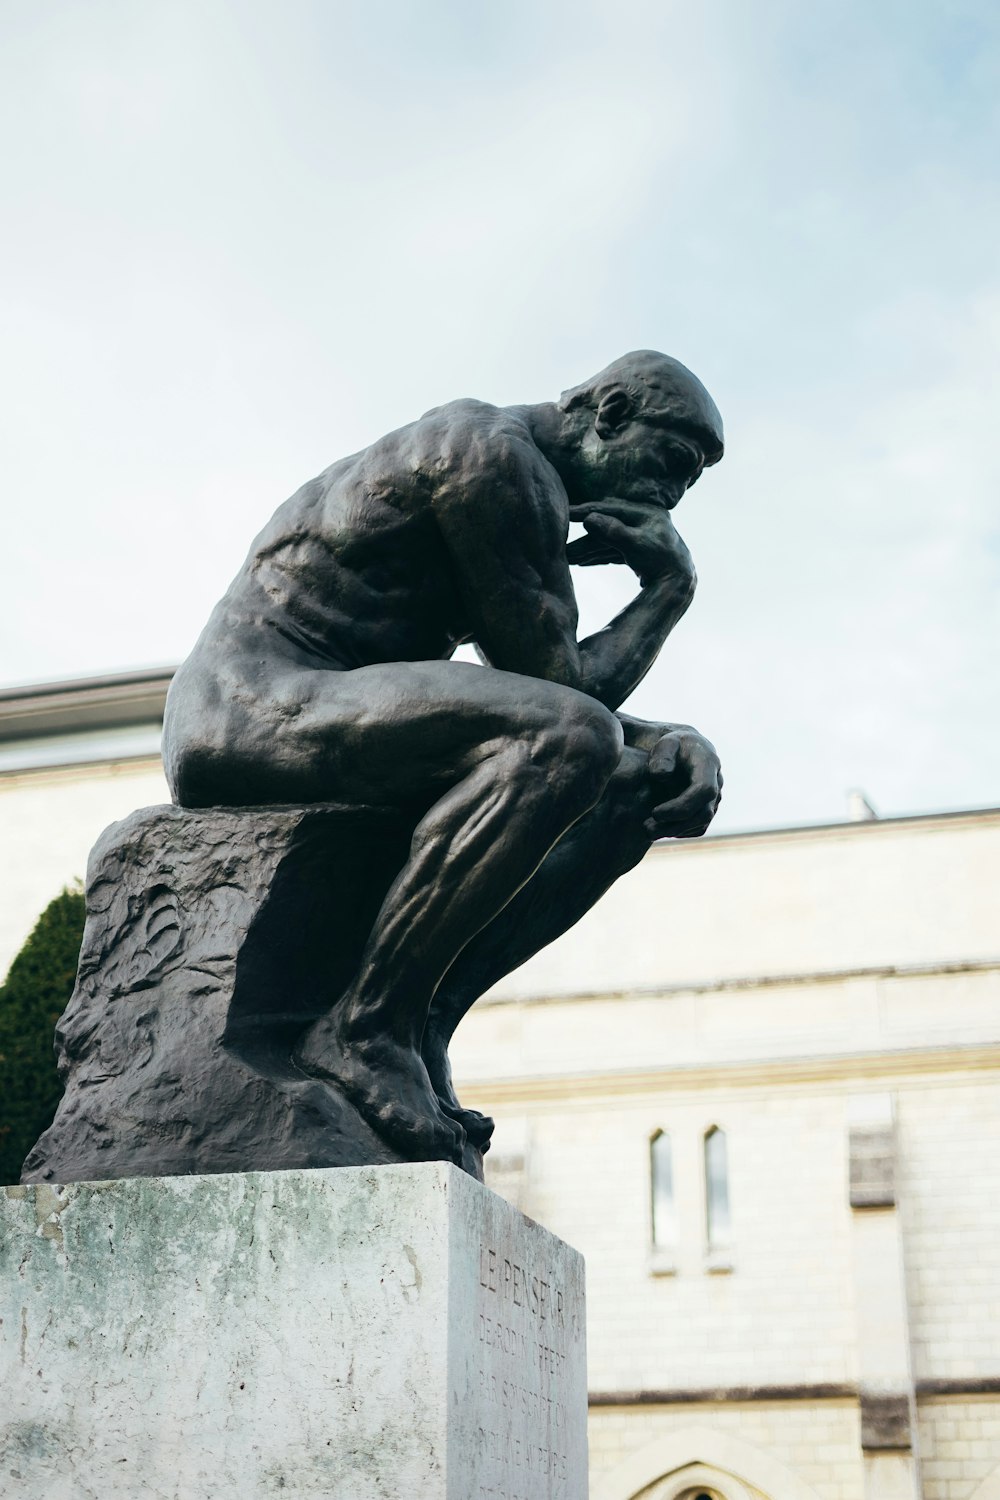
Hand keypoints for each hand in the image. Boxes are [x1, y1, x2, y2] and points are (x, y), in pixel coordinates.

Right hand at [566, 499, 695, 590]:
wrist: (679, 586)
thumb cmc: (661, 562)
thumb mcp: (635, 545)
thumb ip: (612, 531)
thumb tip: (589, 519)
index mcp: (646, 512)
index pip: (609, 508)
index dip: (586, 510)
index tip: (565, 512)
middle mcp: (644, 521)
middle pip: (606, 526)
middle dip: (584, 538)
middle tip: (561, 542)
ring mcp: (642, 537)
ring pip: (608, 541)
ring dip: (587, 549)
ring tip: (567, 557)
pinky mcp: (640, 553)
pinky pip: (614, 551)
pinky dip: (598, 556)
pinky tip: (582, 562)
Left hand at [643, 727, 721, 838]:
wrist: (682, 749)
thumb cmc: (671, 746)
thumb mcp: (664, 744)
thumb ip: (662, 756)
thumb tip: (662, 776)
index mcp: (708, 764)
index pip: (703, 790)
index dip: (681, 806)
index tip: (655, 813)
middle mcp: (717, 783)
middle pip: (704, 813)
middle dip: (676, 824)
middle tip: (647, 829)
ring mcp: (714, 798)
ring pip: (701, 823)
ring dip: (675, 831)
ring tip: (648, 831)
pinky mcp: (708, 809)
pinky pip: (698, 827)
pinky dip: (680, 831)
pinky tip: (659, 829)